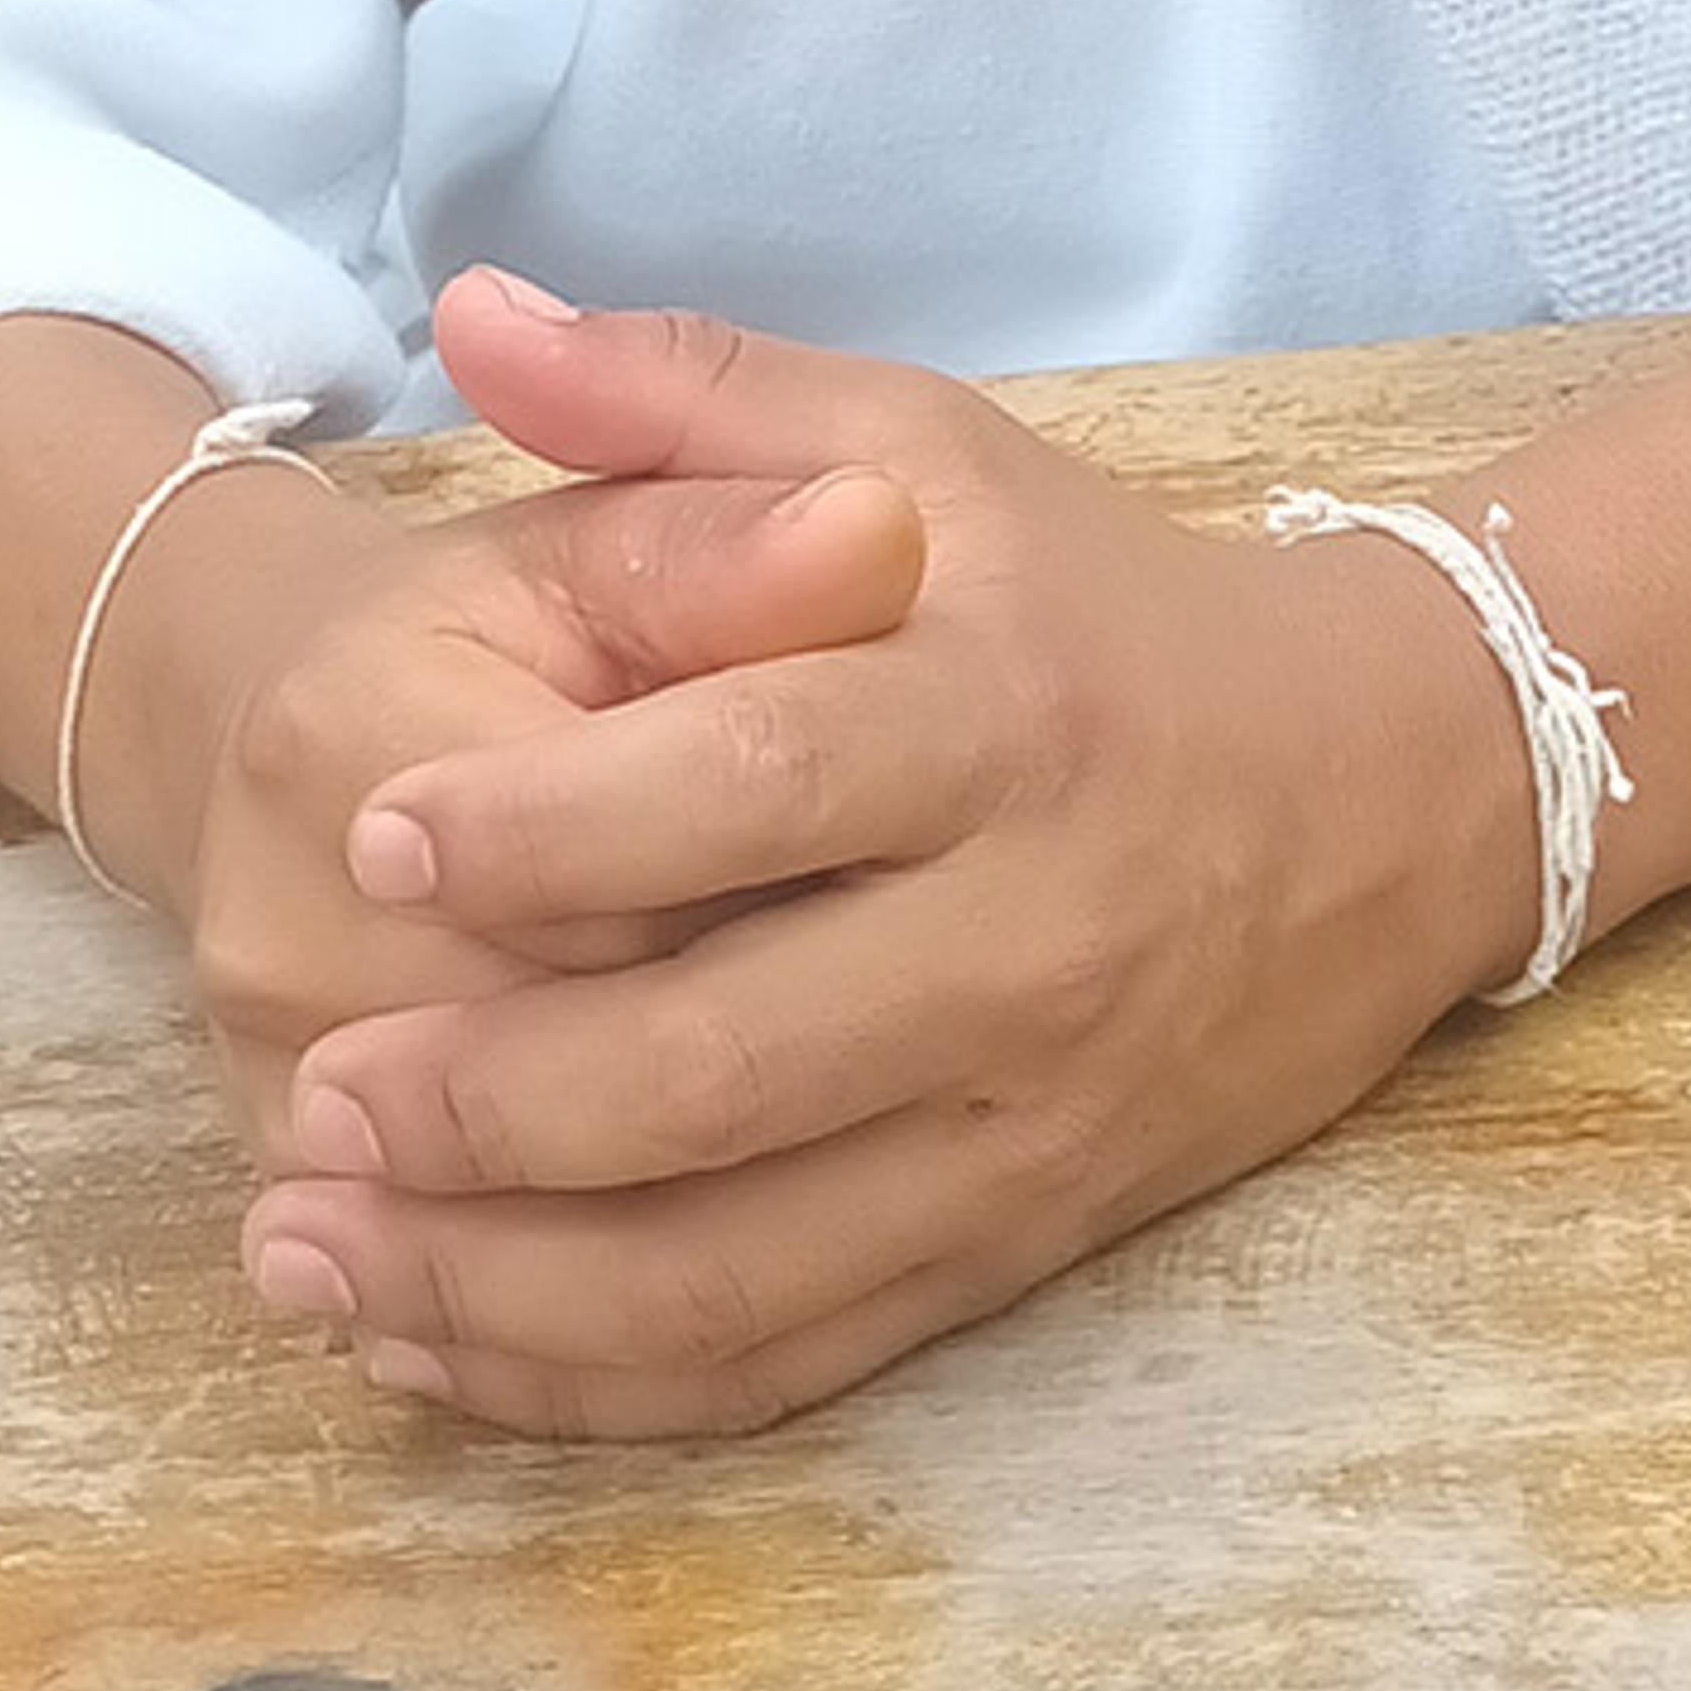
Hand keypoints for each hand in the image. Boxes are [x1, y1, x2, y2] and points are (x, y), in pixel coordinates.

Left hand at [241, 274, 1540, 1437]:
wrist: (1386, 792)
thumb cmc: (1096, 601)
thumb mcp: (923, 444)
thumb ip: (686, 390)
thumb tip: (469, 310)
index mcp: (992, 718)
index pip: (757, 781)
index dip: (556, 822)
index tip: (378, 829)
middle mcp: (1020, 939)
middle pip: (729, 1064)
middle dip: (492, 1099)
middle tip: (304, 1087)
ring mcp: (1021, 1124)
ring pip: (738, 1263)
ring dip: (504, 1283)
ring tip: (309, 1245)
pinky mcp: (1014, 1248)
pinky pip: (789, 1360)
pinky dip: (601, 1380)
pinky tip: (442, 1344)